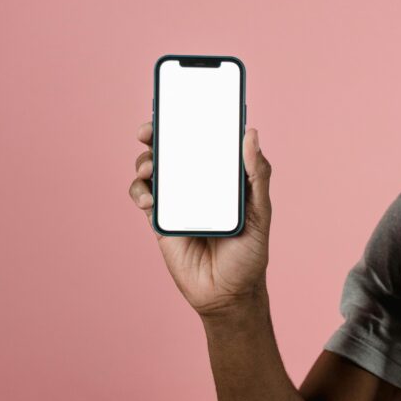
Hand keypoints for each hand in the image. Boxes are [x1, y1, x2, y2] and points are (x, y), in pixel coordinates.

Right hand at [129, 120, 272, 315]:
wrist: (227, 295)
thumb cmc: (250, 253)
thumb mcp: (261, 212)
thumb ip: (257, 175)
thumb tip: (251, 134)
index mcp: (224, 176)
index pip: (206, 140)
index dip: (192, 119)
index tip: (180, 105)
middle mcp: (199, 183)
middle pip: (173, 149)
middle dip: (156, 134)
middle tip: (148, 130)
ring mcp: (178, 200)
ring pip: (154, 168)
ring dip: (145, 162)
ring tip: (150, 169)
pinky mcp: (161, 219)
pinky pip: (143, 196)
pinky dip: (139, 191)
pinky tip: (148, 200)